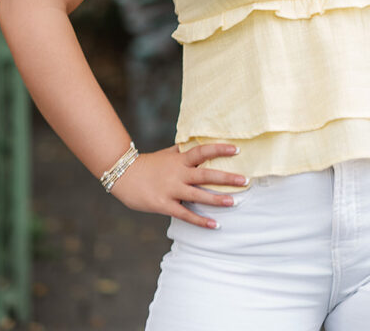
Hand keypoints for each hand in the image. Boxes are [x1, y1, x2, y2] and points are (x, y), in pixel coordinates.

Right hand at [108, 142, 248, 227]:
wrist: (123, 175)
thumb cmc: (148, 164)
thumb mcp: (166, 154)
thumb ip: (182, 152)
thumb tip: (195, 144)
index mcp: (179, 159)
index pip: (202, 151)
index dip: (220, 150)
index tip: (237, 150)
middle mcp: (178, 173)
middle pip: (206, 174)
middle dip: (227, 178)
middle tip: (245, 180)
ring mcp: (171, 189)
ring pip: (198, 195)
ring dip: (217, 199)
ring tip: (234, 202)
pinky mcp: (164, 205)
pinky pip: (185, 214)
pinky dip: (200, 220)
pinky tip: (215, 225)